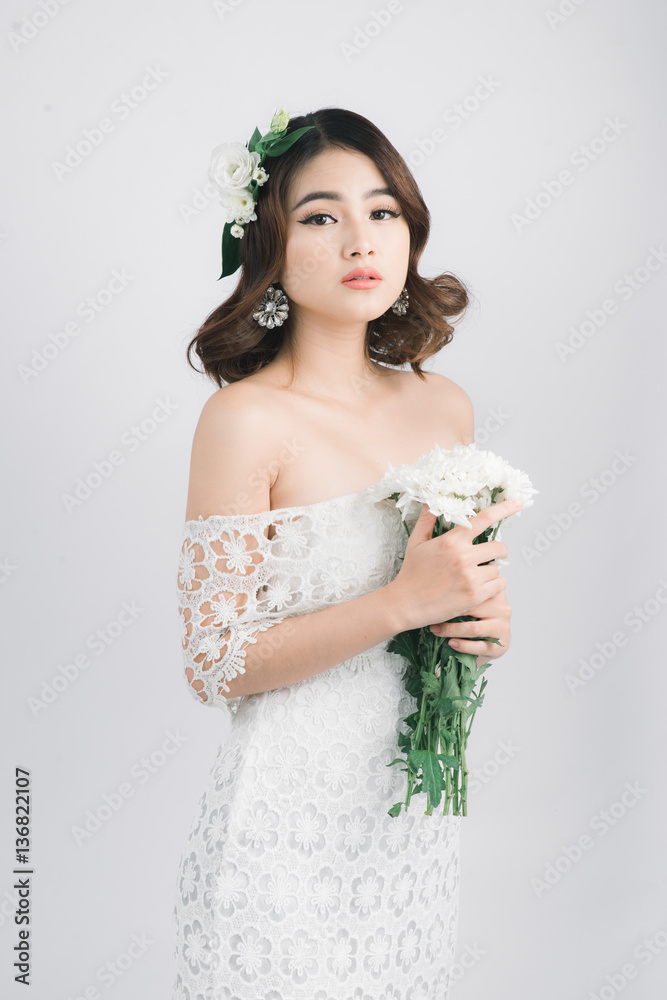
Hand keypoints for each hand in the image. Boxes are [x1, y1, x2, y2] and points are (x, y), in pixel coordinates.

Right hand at [387, 497, 520, 632]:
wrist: (404, 604)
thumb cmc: (411, 572)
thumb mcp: (416, 542)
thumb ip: (427, 519)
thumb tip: (431, 501)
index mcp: (451, 541)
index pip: (483, 519)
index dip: (503, 509)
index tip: (518, 503)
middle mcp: (463, 557)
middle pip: (499, 547)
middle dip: (499, 550)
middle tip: (489, 556)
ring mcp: (470, 577)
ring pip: (498, 568)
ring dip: (491, 571)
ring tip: (475, 576)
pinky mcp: (475, 596)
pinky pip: (499, 585)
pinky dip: (494, 586)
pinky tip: (480, 588)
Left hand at [429, 589, 511, 661]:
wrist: (487, 641)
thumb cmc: (473, 617)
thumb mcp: (469, 600)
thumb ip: (459, 590)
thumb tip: (433, 583)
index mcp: (494, 590)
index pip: (472, 589)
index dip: (451, 593)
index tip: (434, 597)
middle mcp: (502, 607)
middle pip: (472, 608)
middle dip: (448, 612)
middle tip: (432, 616)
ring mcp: (503, 626)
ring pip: (474, 628)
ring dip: (451, 630)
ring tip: (436, 631)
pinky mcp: (502, 645)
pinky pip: (479, 646)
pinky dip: (463, 646)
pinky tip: (451, 643)